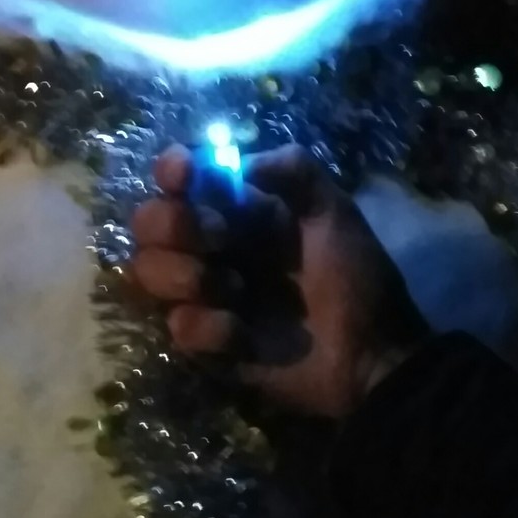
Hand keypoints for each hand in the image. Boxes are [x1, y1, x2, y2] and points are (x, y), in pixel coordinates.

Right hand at [127, 145, 430, 419]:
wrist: (371, 354)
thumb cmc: (355, 277)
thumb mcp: (335, 210)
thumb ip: (292, 170)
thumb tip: (234, 163)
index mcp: (238, 209)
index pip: (180, 178)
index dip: (172, 171)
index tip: (185, 175)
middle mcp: (211, 246)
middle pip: (148, 222)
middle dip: (175, 224)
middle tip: (221, 237)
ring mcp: (204, 296)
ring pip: (146, 271)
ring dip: (185, 274)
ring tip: (235, 289)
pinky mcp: (206, 345)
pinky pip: (178, 326)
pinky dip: (208, 327)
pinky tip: (245, 335)